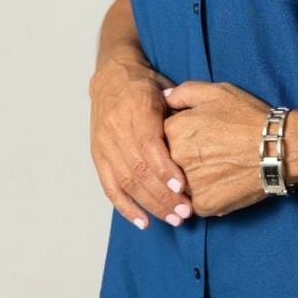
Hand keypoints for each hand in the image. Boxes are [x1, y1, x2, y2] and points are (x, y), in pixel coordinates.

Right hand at [89, 59, 194, 229]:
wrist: (112, 76)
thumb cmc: (146, 85)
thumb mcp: (166, 89)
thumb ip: (179, 112)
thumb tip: (199, 140)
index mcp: (136, 107)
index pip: (148, 144)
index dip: (164, 168)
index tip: (183, 186)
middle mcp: (116, 127)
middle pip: (138, 169)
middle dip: (162, 194)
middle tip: (185, 211)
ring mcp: (104, 143)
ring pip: (126, 181)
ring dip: (149, 205)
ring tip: (173, 218)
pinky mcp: (97, 155)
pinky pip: (109, 186)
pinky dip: (125, 207)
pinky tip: (143, 221)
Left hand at [161, 80, 272, 217]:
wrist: (278, 148)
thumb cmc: (248, 116)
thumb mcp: (216, 92)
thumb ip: (183, 93)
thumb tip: (162, 98)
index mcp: (173, 129)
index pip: (159, 135)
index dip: (177, 134)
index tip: (195, 134)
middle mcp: (174, 159)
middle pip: (167, 161)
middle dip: (182, 158)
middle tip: (209, 151)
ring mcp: (188, 185)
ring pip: (179, 185)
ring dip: (190, 179)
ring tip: (216, 167)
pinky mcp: (204, 205)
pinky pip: (195, 202)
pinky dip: (205, 194)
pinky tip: (222, 181)